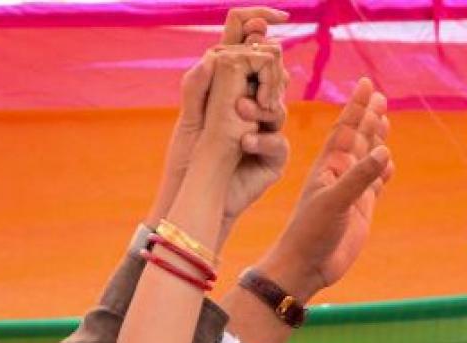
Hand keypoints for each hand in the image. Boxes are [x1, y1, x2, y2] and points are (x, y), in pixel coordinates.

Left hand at [147, 7, 289, 247]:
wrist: (195, 201)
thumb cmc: (189, 161)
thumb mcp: (189, 119)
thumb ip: (198, 85)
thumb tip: (214, 53)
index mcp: (230, 88)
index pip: (250, 45)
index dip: (261, 24)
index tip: (276, 18)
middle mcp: (252, 105)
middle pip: (273, 71)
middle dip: (267, 72)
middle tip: (250, 80)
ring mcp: (266, 128)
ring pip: (278, 105)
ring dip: (259, 106)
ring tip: (241, 112)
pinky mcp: (273, 156)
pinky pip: (277, 140)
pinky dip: (261, 138)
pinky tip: (244, 142)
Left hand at [256, 78, 393, 299]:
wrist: (305, 266)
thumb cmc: (310, 233)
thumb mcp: (334, 202)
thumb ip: (358, 177)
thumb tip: (384, 150)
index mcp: (328, 167)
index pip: (346, 129)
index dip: (357, 107)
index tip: (367, 84)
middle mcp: (339, 175)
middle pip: (358, 139)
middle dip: (368, 117)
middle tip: (379, 95)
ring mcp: (350, 192)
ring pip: (367, 159)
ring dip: (376, 139)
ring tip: (384, 120)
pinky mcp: (359, 210)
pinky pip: (374, 184)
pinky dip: (382, 171)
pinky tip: (388, 162)